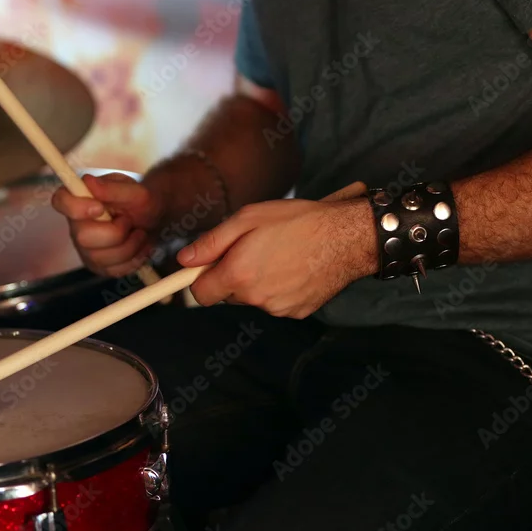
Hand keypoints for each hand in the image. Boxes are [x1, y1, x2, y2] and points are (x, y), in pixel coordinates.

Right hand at [52, 173, 163, 276]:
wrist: (154, 220)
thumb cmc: (139, 202)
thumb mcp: (135, 190)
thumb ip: (113, 188)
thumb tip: (89, 182)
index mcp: (80, 199)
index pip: (60, 201)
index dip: (76, 207)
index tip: (99, 208)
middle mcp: (77, 225)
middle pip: (83, 237)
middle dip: (116, 232)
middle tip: (129, 221)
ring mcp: (86, 249)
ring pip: (101, 258)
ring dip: (130, 246)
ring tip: (139, 233)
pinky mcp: (98, 266)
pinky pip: (113, 270)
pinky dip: (133, 260)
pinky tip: (138, 247)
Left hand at [177, 197, 377, 317]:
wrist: (347, 237)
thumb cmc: (299, 220)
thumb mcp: (249, 218)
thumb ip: (212, 242)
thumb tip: (184, 260)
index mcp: (239, 274)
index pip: (200, 294)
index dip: (201, 278)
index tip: (209, 266)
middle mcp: (256, 298)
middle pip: (227, 294)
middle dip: (232, 276)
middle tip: (254, 249)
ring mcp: (278, 309)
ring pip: (253, 298)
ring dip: (257, 282)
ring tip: (280, 255)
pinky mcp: (296, 312)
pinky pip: (276, 303)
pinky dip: (279, 289)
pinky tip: (295, 268)